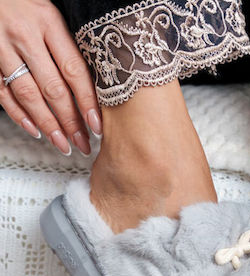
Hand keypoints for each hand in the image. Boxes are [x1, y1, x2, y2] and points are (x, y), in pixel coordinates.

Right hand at [0, 0, 101, 154]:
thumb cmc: (22, 0)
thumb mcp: (49, 12)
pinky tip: (35, 129)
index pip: (74, 70)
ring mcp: (2, 47)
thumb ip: (66, 43)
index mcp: (47, 20)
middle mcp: (24, 35)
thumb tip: (91, 85)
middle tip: (83, 143)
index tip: (97, 126)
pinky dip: (19, 115)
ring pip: (28, 95)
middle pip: (53, 88)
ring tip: (62, 144)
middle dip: (71, 122)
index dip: (87, 102)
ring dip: (48, 125)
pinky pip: (2, 93)